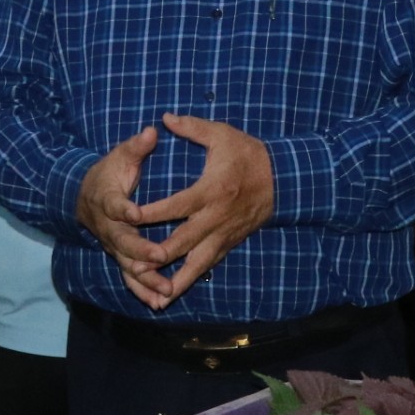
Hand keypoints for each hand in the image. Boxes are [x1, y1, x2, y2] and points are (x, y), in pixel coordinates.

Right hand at [75, 126, 169, 306]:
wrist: (85, 197)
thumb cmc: (109, 174)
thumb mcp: (119, 157)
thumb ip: (136, 147)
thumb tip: (152, 131)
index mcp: (108, 199)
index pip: (114, 205)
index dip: (124, 210)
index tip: (135, 213)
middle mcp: (109, 227)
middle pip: (122, 242)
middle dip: (141, 250)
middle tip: (160, 256)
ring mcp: (114, 245)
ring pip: (128, 264)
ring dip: (146, 278)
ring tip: (166, 288)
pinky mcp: (120, 257)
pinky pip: (130, 277)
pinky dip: (143, 291)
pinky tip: (159, 303)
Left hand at [133, 113, 275, 306]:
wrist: (284, 180)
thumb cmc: (249, 154)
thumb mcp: (223, 135)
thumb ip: (192, 127)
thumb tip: (164, 118)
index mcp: (212, 190)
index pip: (177, 205)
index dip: (153, 212)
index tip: (131, 218)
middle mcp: (216, 217)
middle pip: (184, 240)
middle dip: (160, 255)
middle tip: (135, 266)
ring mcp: (223, 234)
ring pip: (197, 263)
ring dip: (177, 280)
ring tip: (157, 296)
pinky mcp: (228, 243)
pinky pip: (208, 265)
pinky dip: (192, 279)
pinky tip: (175, 291)